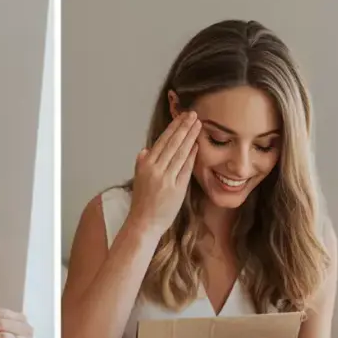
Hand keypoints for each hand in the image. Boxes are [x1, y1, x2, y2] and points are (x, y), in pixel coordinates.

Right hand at [128, 110, 200, 234]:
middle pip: (172, 143)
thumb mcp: (138, 179)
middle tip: (193, 114)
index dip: (173, 127)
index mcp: (144, 164)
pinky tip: (197, 145)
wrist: (143, 223)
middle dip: (184, 127)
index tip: (181, 117)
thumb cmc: (142, 203)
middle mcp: (154, 168)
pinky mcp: (176, 188)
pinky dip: (191, 156)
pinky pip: (185, 168)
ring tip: (198, 125)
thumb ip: (143, 164)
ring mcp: (166, 178)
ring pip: (180, 153)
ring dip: (190, 137)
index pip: (162, 141)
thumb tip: (146, 150)